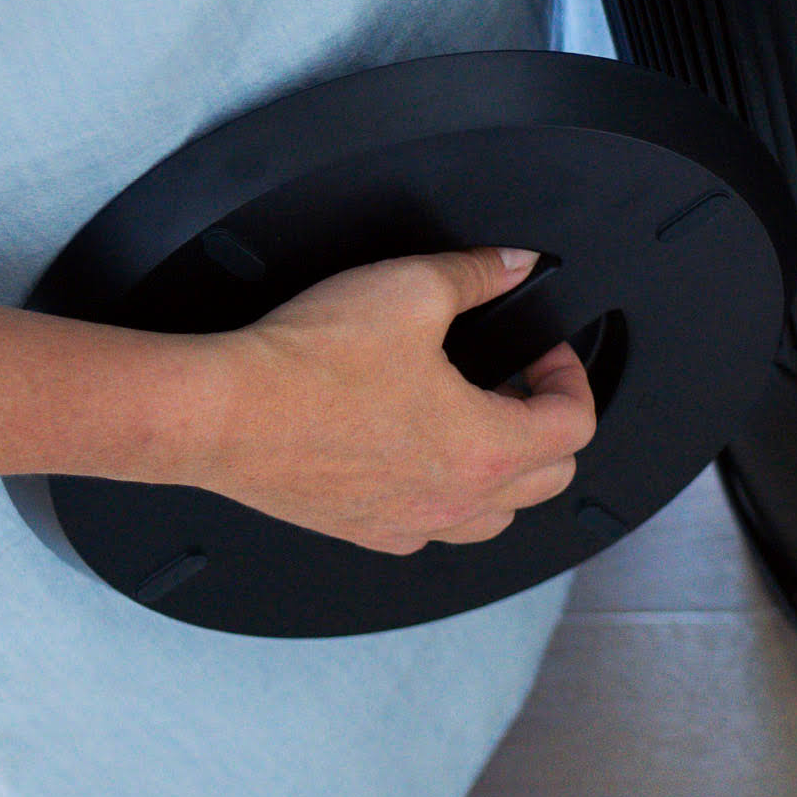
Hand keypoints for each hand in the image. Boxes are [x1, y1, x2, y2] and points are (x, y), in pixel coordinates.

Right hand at [195, 246, 597, 552]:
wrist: (222, 413)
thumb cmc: (307, 363)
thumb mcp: (411, 288)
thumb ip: (477, 273)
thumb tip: (514, 265)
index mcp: (484, 448)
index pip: (574, 427)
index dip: (569, 377)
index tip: (544, 351)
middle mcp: (453, 502)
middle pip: (548, 480)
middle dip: (546, 424)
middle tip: (518, 381)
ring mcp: (408, 525)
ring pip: (493, 519)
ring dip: (504, 472)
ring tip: (477, 421)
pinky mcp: (363, 531)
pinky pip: (430, 532)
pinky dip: (443, 499)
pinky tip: (418, 455)